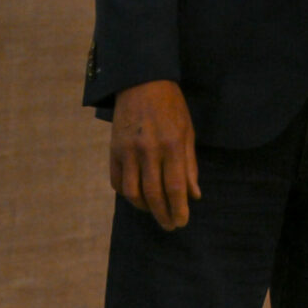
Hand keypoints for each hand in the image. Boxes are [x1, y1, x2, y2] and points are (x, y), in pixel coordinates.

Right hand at [110, 79, 201, 230]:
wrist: (141, 82)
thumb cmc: (171, 106)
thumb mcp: (188, 131)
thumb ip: (190, 165)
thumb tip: (195, 195)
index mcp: (172, 145)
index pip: (175, 187)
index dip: (178, 209)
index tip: (181, 222)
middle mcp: (149, 150)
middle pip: (154, 194)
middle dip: (162, 214)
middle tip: (169, 226)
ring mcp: (128, 151)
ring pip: (133, 192)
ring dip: (144, 208)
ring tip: (154, 212)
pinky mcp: (113, 150)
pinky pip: (117, 181)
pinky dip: (126, 194)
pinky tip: (137, 197)